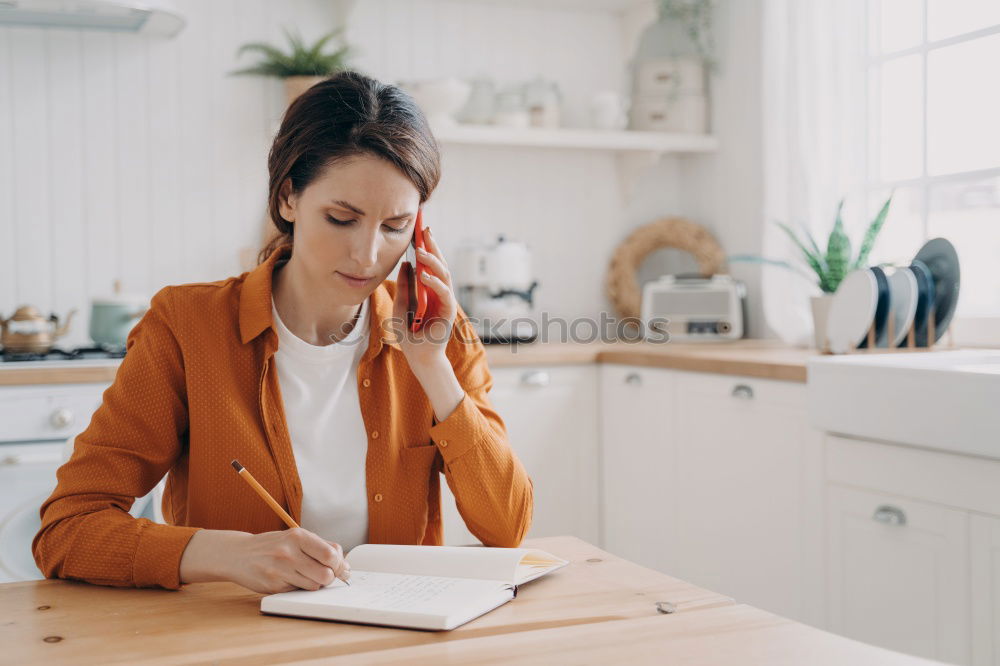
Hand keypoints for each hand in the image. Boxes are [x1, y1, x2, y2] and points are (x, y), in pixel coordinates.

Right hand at [180, 527, 350, 593]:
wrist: (238, 554)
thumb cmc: (272, 545)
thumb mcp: (295, 537)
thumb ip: (320, 546)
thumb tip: (344, 562)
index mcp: (298, 536)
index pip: (330, 555)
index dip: (340, 564)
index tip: (342, 568)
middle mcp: (288, 553)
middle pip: (326, 574)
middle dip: (330, 577)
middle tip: (325, 574)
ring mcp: (280, 571)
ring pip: (314, 586)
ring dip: (315, 583)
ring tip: (306, 575)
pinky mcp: (273, 586)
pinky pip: (298, 592)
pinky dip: (300, 588)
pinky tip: (291, 579)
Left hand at [391, 225, 457, 369]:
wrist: (418, 356)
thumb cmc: (410, 333)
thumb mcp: (400, 305)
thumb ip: (404, 287)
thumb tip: (405, 264)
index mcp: (430, 289)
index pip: (430, 264)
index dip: (427, 246)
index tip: (420, 229)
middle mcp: (440, 292)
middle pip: (439, 264)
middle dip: (433, 246)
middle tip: (425, 229)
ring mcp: (446, 301)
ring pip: (444, 275)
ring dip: (432, 261)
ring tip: (421, 249)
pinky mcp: (448, 312)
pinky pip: (444, 293)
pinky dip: (435, 283)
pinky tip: (424, 274)